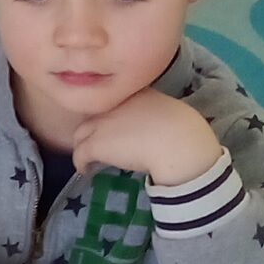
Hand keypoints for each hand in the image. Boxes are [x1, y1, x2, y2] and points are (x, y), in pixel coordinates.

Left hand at [69, 91, 221, 188]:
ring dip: (83, 145)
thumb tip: (158, 128)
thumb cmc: (183, 131)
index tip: (115, 128)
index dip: (111, 115)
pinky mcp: (96, 143)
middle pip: (93, 115)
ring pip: (81, 133)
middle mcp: (114, 104)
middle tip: (97, 143)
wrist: (178, 144)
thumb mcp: (170, 114)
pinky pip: (80, 154)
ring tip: (88, 157)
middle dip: (92, 129)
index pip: (113, 101)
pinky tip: (85, 171)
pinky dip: (80, 163)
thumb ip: (158, 116)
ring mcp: (102, 123)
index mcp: (134, 93)